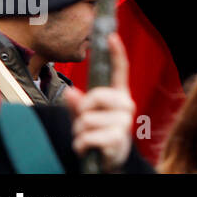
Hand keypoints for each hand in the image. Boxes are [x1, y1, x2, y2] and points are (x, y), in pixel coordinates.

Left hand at [63, 33, 134, 171]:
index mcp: (119, 95)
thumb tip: (70, 92)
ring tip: (87, 138)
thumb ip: (77, 103)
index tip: (111, 36)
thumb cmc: (97, 133)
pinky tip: (87, 148)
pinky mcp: (118, 139)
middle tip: (84, 122)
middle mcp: (126, 105)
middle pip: (96, 96)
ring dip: (79, 132)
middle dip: (82, 110)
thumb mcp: (85, 116)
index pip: (120, 70)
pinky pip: (87, 137)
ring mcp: (124, 122)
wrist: (109, 160)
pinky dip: (80, 145)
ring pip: (87, 119)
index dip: (116, 53)